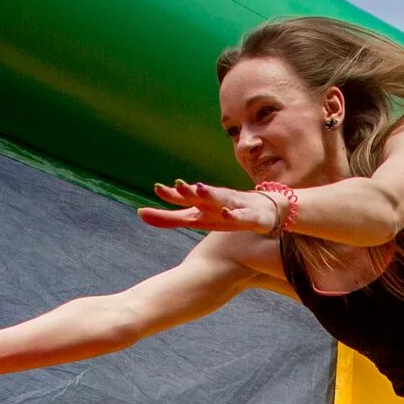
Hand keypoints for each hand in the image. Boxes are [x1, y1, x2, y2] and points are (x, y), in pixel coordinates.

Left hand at [140, 180, 277, 232]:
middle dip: (190, 191)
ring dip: (211, 194)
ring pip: (222, 199)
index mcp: (202, 203)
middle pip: (202, 196)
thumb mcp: (195, 218)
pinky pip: (242, 216)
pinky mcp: (250, 217)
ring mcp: (234, 206)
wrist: (264, 210)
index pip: (185, 198)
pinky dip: (234, 214)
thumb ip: (169, 218)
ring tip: (200, 189)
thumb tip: (138, 213)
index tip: (158, 189)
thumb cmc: (224, 212)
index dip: (173, 194)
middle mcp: (216, 201)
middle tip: (178, 185)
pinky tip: (226, 213)